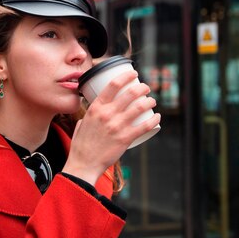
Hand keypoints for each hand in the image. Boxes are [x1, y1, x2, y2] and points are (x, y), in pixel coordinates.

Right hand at [62, 70, 160, 184]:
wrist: (84, 164)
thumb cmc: (82, 145)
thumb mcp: (82, 123)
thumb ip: (90, 115)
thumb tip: (97, 112)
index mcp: (96, 107)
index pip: (113, 84)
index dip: (126, 76)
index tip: (133, 73)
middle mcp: (107, 114)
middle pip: (130, 93)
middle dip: (142, 87)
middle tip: (146, 88)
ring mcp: (117, 126)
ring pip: (140, 107)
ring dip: (150, 101)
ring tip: (152, 101)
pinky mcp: (126, 138)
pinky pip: (145, 126)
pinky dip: (154, 120)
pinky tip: (157, 117)